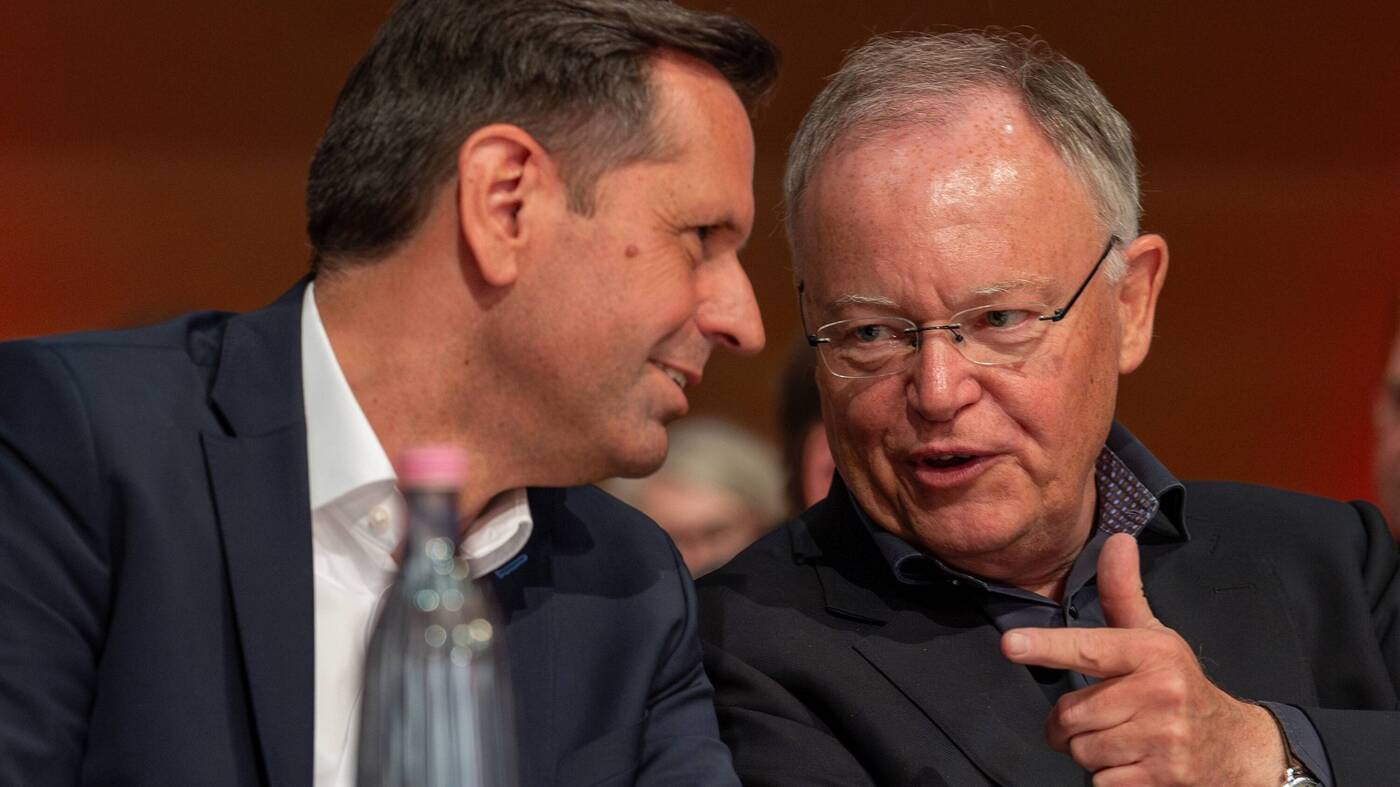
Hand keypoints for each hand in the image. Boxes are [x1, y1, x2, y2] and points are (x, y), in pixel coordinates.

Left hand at [1000, 533, 1285, 785]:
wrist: (1238, 752)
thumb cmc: (1182, 689)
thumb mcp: (1156, 639)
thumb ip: (1123, 595)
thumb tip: (1116, 540)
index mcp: (1152, 653)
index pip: (1089, 648)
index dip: (1046, 647)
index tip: (1010, 644)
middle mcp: (1159, 694)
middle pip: (1070, 714)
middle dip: (1073, 724)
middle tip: (1104, 719)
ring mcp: (1163, 741)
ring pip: (1081, 750)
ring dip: (1091, 752)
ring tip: (1124, 741)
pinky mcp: (1161, 781)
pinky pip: (1099, 783)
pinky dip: (1108, 780)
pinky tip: (1135, 766)